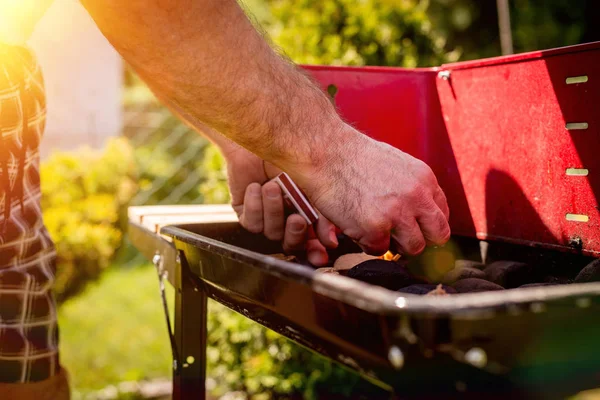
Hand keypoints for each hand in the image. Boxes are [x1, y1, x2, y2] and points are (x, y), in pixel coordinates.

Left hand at [224, 144, 337, 265]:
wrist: (262, 136)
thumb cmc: (292, 156)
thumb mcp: (313, 187)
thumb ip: (323, 216)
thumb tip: (331, 242)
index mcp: (307, 215)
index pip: (312, 244)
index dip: (315, 253)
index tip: (320, 256)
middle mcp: (287, 219)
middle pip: (291, 245)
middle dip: (294, 234)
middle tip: (297, 219)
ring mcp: (266, 217)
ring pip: (270, 233)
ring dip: (273, 210)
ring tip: (272, 187)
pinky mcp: (246, 212)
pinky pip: (251, 223)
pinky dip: (254, 204)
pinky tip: (256, 186)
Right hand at [296, 125, 450, 255]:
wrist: (325, 153)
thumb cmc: (352, 157)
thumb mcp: (396, 164)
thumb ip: (411, 187)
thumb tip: (418, 213)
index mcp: (424, 179)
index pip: (441, 214)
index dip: (426, 224)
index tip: (412, 227)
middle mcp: (416, 196)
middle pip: (437, 235)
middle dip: (419, 239)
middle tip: (399, 236)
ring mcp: (397, 214)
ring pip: (413, 248)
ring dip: (394, 244)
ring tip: (373, 228)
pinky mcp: (375, 228)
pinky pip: (379, 250)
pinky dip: (365, 242)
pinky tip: (354, 224)